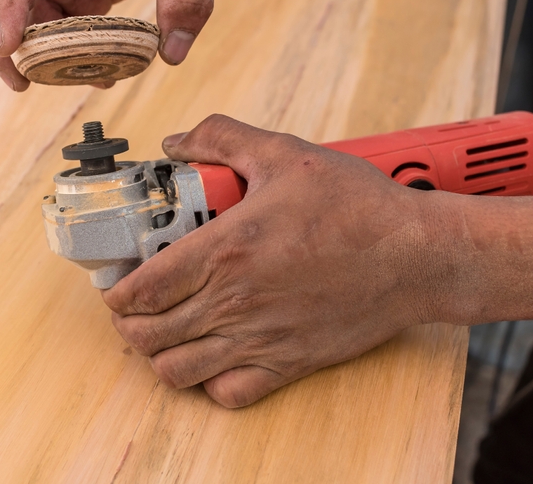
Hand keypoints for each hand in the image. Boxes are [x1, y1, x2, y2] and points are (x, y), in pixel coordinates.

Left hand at [101, 115, 464, 407]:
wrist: (417, 255)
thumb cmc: (357, 206)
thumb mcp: (284, 153)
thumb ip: (221, 139)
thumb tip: (175, 143)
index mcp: (226, 251)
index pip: (142, 289)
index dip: (115, 291)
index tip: (115, 282)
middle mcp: (235, 303)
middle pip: (148, 337)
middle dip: (129, 323)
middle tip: (135, 304)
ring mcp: (261, 340)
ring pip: (178, 372)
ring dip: (161, 354)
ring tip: (167, 330)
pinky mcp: (289, 364)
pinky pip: (228, 394)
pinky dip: (210, 381)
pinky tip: (215, 354)